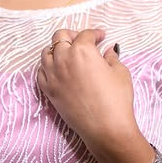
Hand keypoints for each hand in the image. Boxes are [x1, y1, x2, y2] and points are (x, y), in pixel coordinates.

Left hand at [36, 28, 138, 156]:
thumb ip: (112, 57)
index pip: (85, 35)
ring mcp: (53, 75)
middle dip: (72, 35)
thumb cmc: (117, 99)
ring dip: (57, 50)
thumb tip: (109, 50)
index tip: (101, 37)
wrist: (105, 128)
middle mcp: (63, 59)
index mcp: (82, 51)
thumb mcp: (120, 72)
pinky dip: (48, 67)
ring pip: (46, 53)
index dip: (95, 34)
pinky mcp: (48, 90)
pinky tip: (58, 70)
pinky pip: (41, 72)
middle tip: (83, 42)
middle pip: (60, 37)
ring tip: (68, 55)